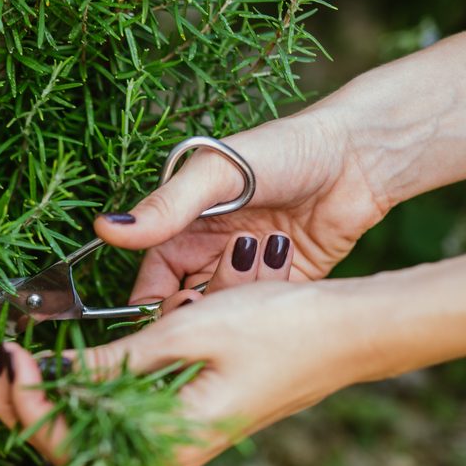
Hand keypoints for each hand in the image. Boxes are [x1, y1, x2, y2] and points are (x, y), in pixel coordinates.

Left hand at [0, 222, 465, 465]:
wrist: (345, 334)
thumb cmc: (280, 331)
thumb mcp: (185, 336)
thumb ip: (115, 363)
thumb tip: (52, 376)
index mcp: (167, 443)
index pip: (69, 442)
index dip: (27, 401)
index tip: (8, 355)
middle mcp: (165, 454)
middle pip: (69, 449)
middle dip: (18, 408)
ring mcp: (172, 439)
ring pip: (87, 436)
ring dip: (39, 404)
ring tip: (0, 370)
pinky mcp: (178, 420)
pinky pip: (112, 420)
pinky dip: (75, 397)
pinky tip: (54, 373)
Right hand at [94, 107, 390, 304]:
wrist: (359, 155)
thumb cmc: (284, 150)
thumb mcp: (215, 175)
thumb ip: (164, 207)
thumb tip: (106, 229)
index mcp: (180, 233)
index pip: (150, 289)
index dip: (155, 309)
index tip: (177, 306)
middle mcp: (207, 258)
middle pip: (185, 311)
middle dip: (200, 308)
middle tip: (221, 290)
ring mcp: (245, 275)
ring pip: (224, 316)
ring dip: (238, 296)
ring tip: (259, 253)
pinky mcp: (282, 287)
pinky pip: (262, 312)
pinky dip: (268, 300)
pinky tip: (283, 263)